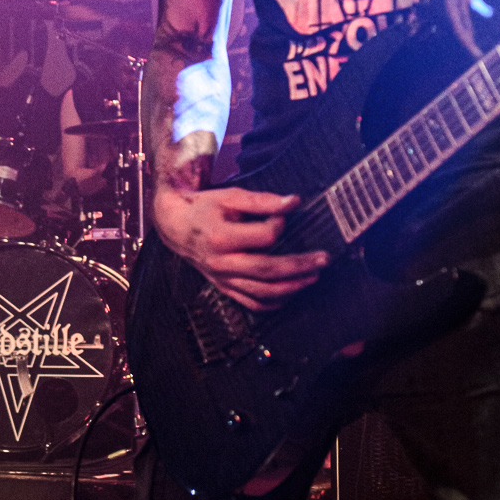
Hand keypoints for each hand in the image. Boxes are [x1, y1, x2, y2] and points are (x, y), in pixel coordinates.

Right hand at [154, 184, 326, 311]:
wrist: (176, 226)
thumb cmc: (205, 208)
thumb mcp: (230, 197)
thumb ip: (262, 200)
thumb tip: (293, 202)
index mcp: (221, 237)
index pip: (263, 237)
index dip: (280, 225)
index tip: (285, 215)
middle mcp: (222, 262)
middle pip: (267, 270)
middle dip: (299, 266)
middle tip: (323, 260)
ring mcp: (223, 279)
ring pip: (262, 292)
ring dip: (292, 287)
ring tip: (313, 277)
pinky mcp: (224, 287)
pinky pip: (252, 303)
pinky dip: (274, 302)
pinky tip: (290, 293)